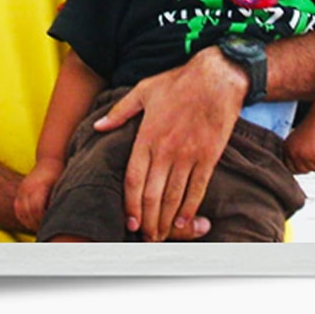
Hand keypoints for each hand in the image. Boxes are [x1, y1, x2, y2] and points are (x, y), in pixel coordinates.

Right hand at [14, 158, 64, 231]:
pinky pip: (17, 209)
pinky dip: (24, 218)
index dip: (43, 220)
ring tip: (40, 228)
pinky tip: (33, 222)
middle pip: (29, 212)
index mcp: (39, 186)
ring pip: (21, 212)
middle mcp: (28, 187)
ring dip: (30, 222)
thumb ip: (57, 201)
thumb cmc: (59, 174)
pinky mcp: (19, 191)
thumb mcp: (61, 185)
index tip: (52, 225)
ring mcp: (22, 189)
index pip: (36, 209)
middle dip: (37, 224)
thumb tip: (59, 219)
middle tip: (47, 231)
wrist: (50, 159)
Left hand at [94, 47, 247, 241]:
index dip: (130, 204)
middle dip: (148, 220)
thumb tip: (98, 127)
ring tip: (162, 234)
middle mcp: (166, 149)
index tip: (129, 220)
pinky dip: (190, 208)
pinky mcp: (208, 157)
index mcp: (147, 135)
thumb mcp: (143, 90)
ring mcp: (188, 155)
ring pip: (174, 196)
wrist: (216, 78)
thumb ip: (120, 112)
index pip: (134, 179)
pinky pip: (198, 189)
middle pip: (153, 194)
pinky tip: (184, 221)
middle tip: (145, 236)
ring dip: (167, 220)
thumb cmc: (178, 82)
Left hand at [283, 119, 314, 173]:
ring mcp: (305, 155)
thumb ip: (296, 153)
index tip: (307, 166)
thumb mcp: (297, 141)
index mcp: (287, 148)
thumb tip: (298, 171)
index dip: (300, 168)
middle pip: (303, 171)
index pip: (290, 168)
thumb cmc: (313, 128)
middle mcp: (294, 153)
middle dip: (311, 165)